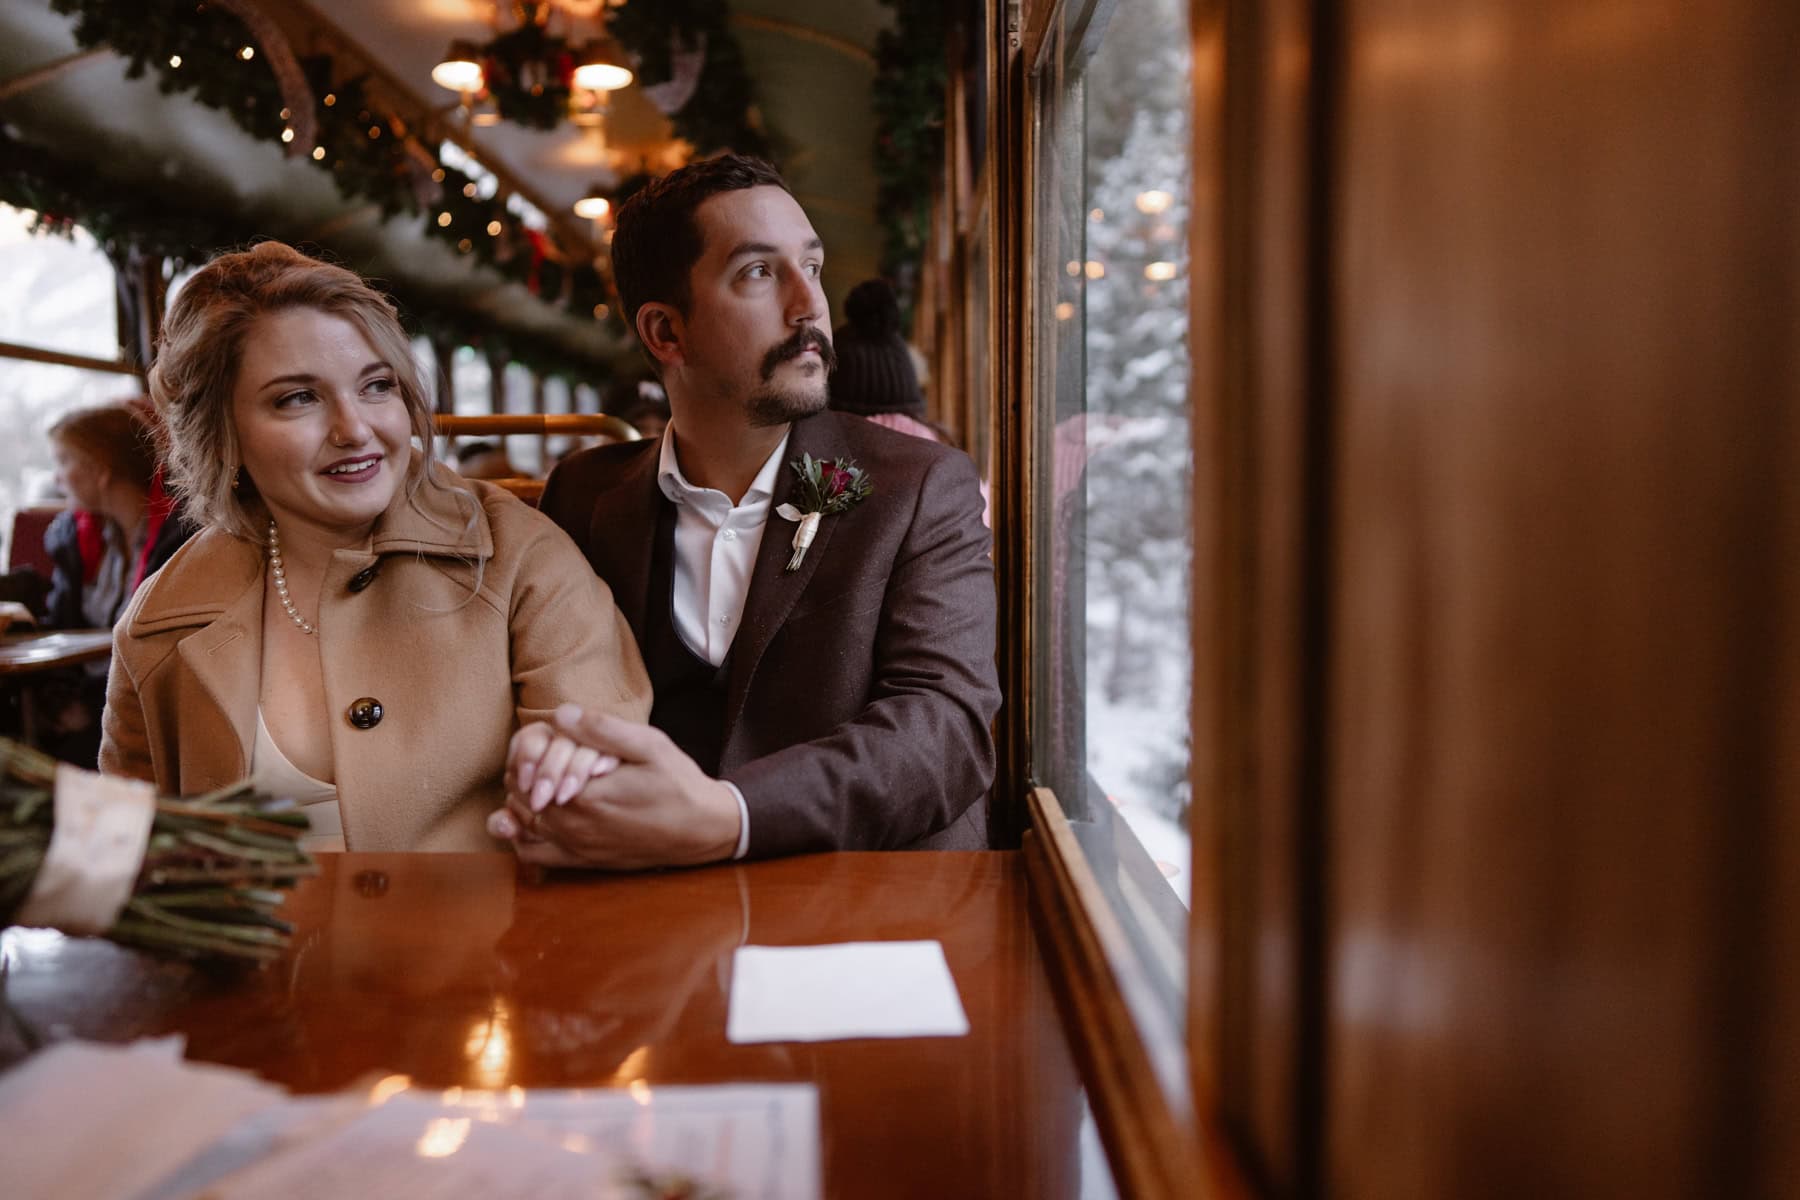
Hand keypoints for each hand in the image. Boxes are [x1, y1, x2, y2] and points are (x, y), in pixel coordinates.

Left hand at [488, 705, 741, 869]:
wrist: (702, 830)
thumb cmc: (678, 784)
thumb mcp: (649, 746)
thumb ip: (602, 729)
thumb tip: (559, 714)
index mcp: (585, 795)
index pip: (527, 769)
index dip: (529, 747)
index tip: (546, 735)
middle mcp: (573, 827)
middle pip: (518, 794)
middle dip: (524, 770)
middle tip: (542, 751)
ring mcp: (576, 848)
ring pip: (521, 822)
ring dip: (521, 797)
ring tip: (541, 776)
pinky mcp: (583, 862)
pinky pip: (533, 854)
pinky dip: (520, 835)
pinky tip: (531, 816)